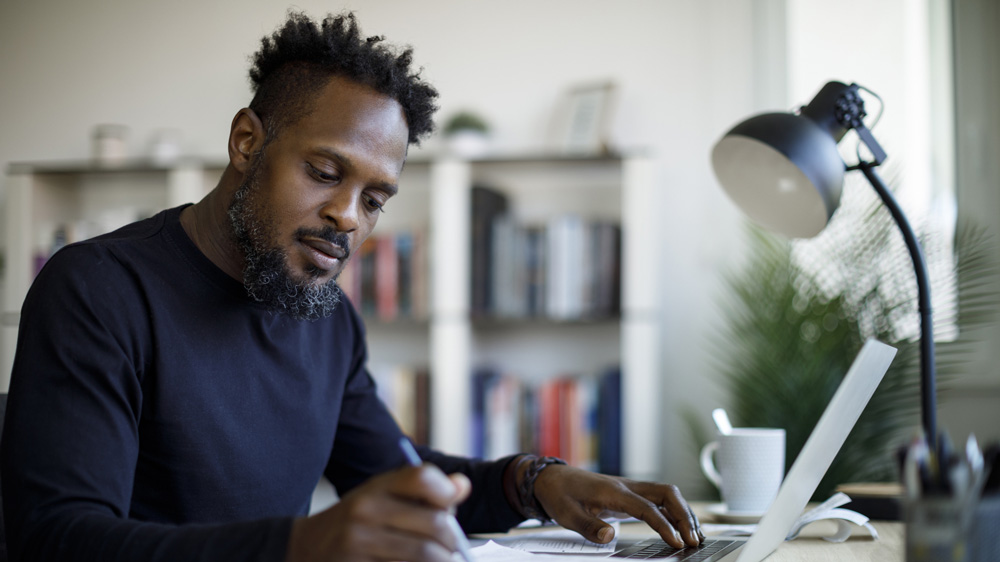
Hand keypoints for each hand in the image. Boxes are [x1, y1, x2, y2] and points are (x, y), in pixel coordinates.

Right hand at [286, 464, 470, 561]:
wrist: (306, 548)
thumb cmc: (358, 521)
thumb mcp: (382, 496)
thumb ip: (423, 492)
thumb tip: (463, 486)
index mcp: (376, 486)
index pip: (422, 478)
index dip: (446, 492)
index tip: (450, 505)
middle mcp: (366, 509)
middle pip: (435, 523)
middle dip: (453, 540)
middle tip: (454, 548)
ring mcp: (359, 541)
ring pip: (426, 554)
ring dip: (443, 561)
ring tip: (442, 560)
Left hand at [533, 465, 703, 548]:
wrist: (552, 478)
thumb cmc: (559, 494)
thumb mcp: (567, 514)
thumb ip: (588, 526)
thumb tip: (610, 537)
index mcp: (613, 491)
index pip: (647, 507)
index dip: (664, 525)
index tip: (677, 542)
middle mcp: (627, 486)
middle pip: (666, 493)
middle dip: (684, 515)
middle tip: (694, 540)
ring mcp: (630, 488)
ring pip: (667, 494)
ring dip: (683, 512)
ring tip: (696, 536)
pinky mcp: (630, 494)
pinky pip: (659, 499)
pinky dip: (674, 511)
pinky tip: (681, 526)